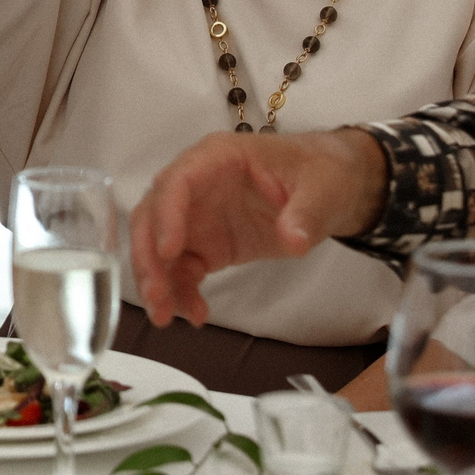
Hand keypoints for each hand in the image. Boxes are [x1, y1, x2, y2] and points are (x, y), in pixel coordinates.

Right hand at [130, 129, 387, 327]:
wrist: (326, 189)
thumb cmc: (320, 175)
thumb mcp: (322, 190)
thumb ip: (305, 214)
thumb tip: (292, 241)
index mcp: (218, 158)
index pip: (177, 181)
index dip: (167, 214)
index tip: (169, 251)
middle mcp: (195, 185)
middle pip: (153, 216)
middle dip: (148, 256)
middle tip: (156, 294)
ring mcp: (196, 216)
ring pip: (157, 246)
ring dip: (156, 280)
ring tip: (164, 316)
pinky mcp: (204, 244)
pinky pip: (181, 268)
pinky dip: (181, 291)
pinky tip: (194, 314)